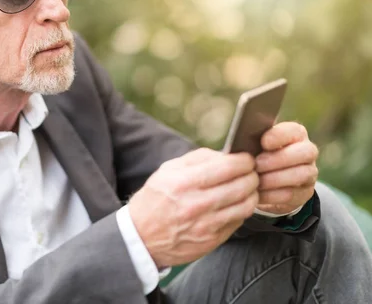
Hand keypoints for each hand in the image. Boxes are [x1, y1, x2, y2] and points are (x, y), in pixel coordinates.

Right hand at [128, 148, 258, 267]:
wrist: (142, 237)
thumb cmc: (154, 200)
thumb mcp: (167, 171)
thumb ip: (197, 159)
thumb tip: (226, 154)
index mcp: (185, 182)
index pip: (229, 167)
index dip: (244, 160)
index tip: (245, 158)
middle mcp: (198, 204)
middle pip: (243, 185)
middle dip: (252, 175)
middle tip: (250, 172)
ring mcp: (207, 225)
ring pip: (247, 205)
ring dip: (252, 193)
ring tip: (246, 188)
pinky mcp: (213, 240)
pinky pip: (239, 221)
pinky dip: (242, 210)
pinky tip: (235, 204)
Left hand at [255, 122, 318, 214]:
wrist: (266, 181)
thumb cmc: (257, 154)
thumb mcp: (255, 144)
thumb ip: (253, 140)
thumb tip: (241, 140)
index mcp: (295, 134)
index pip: (294, 131)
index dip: (279, 136)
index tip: (263, 142)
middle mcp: (307, 151)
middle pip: (304, 152)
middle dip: (278, 159)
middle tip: (257, 165)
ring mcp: (309, 172)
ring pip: (300, 174)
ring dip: (274, 179)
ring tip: (256, 180)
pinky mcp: (304, 192)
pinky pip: (291, 194)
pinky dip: (272, 194)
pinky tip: (258, 193)